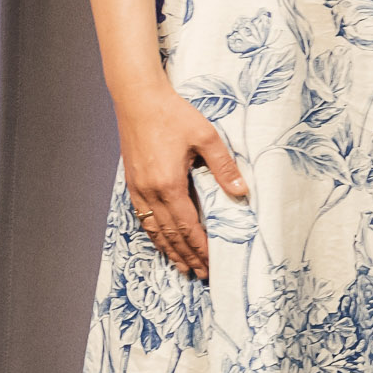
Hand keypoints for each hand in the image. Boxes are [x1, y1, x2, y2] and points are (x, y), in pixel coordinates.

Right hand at [113, 78, 246, 277]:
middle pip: (169, 233)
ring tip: (181, 266)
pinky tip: (159, 239)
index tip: (211, 263)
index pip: (187, 226)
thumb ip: (223, 166)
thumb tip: (240, 191)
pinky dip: (152, 233)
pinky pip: (141, 216)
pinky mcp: (131, 181)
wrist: (137, 98)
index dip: (199, 247)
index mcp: (169, 184)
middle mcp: (150, 191)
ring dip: (168, 249)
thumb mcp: (206, 136)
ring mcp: (137, 187)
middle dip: (186, 255)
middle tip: (200, 274)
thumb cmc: (173, 114)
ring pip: (152, 228)